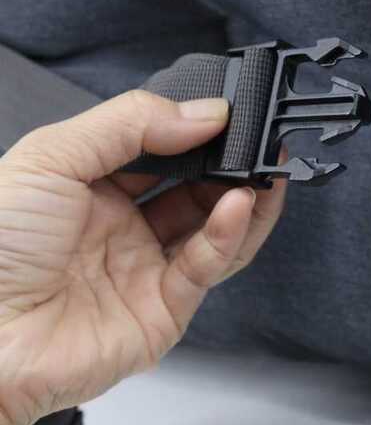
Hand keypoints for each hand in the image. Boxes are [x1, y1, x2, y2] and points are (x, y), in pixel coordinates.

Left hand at [0, 91, 285, 424]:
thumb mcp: (52, 158)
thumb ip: (130, 124)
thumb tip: (203, 112)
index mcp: (91, 189)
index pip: (160, 152)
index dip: (194, 132)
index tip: (225, 114)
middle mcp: (122, 228)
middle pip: (193, 190)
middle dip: (229, 165)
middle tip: (258, 141)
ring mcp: (145, 270)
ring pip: (212, 230)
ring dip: (244, 198)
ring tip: (265, 171)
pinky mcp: (164, 311)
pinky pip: (206, 267)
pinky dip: (229, 234)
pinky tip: (238, 205)